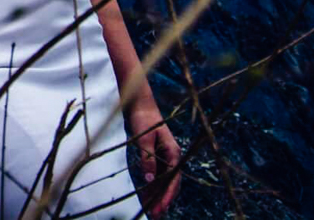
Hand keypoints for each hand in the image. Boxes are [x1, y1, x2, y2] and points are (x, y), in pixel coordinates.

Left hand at [124, 96, 181, 215]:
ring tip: (152, 211)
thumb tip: (149, 179)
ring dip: (158, 196)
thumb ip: (147, 158)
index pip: (172, 179)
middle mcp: (172, 157)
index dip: (167, 194)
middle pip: (170, 183)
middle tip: (156, 214)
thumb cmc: (143, 119)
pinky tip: (147, 198)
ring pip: (163, 182)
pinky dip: (152, 187)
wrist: (139, 105)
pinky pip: (156, 176)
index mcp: (174, 152)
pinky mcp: (156, 158)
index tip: (161, 206)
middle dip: (164, 199)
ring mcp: (164, 158)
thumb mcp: (144, 139)